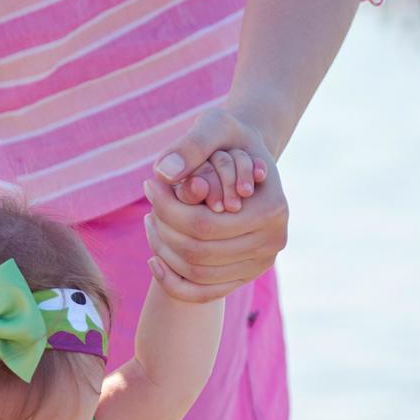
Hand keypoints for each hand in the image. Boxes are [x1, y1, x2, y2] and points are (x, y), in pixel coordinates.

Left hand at [146, 108, 288, 301]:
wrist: (247, 158)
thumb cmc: (230, 139)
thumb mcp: (215, 125)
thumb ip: (191, 145)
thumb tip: (163, 172)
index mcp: (272, 209)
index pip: (203, 223)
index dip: (167, 207)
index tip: (149, 184)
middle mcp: (272, 243)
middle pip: (198, 251)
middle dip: (164, 229)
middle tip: (147, 206)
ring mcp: (260, 265)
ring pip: (196, 273)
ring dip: (164, 251)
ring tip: (150, 222)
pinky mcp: (245, 277)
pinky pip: (203, 294)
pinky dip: (173, 282)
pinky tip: (154, 259)